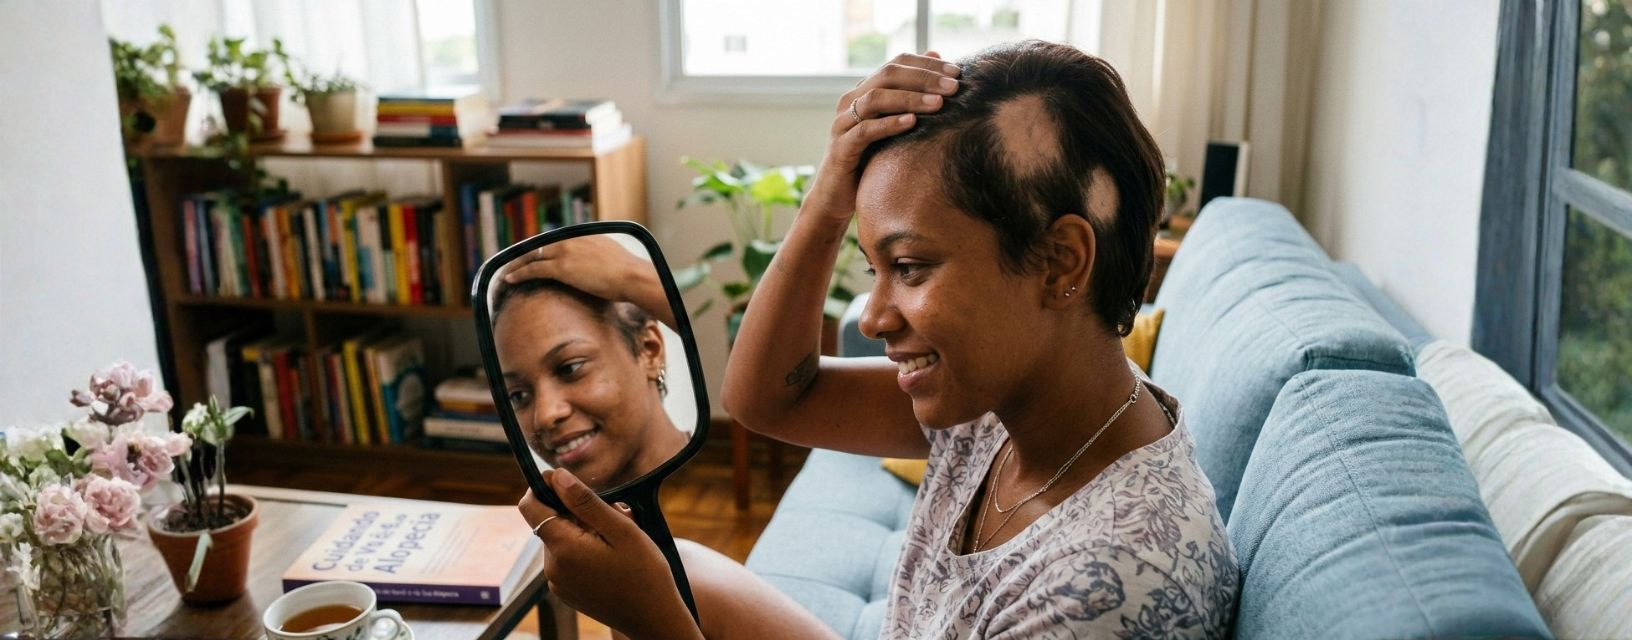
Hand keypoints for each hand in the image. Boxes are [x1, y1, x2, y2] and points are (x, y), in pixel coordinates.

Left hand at [500, 235, 676, 328]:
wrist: (631, 276)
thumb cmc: (628, 274)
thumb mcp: (615, 258)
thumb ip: (603, 258)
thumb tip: (602, 268)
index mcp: (585, 235)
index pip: (556, 240)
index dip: (541, 248)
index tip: (532, 255)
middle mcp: (572, 239)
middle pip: (540, 245)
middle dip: (524, 254)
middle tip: (512, 262)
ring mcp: (566, 252)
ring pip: (532, 255)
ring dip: (516, 264)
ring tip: (505, 272)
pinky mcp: (562, 267)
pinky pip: (534, 269)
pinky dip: (520, 273)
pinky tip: (510, 279)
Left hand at [518, 470, 699, 639]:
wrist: (654, 619)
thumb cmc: (645, 574)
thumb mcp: (622, 530)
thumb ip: (586, 502)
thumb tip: (557, 477)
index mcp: (563, 548)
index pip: (530, 506)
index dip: (544, 486)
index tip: (569, 481)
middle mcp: (552, 567)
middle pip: (548, 521)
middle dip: (575, 511)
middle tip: (613, 515)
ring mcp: (557, 582)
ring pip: (560, 538)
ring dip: (582, 529)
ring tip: (616, 540)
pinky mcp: (566, 591)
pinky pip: (566, 558)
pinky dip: (583, 548)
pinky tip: (610, 557)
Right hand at [801, 52, 960, 223]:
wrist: (839, 195)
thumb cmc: (872, 157)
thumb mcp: (894, 124)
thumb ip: (911, 94)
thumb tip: (936, 55)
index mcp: (865, 90)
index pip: (897, 63)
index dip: (927, 65)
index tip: (957, 73)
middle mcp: (851, 100)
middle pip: (888, 75)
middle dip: (924, 78)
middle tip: (954, 87)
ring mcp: (843, 122)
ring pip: (876, 98)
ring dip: (910, 99)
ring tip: (938, 103)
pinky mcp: (841, 147)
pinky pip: (865, 130)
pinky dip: (889, 124)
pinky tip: (912, 122)